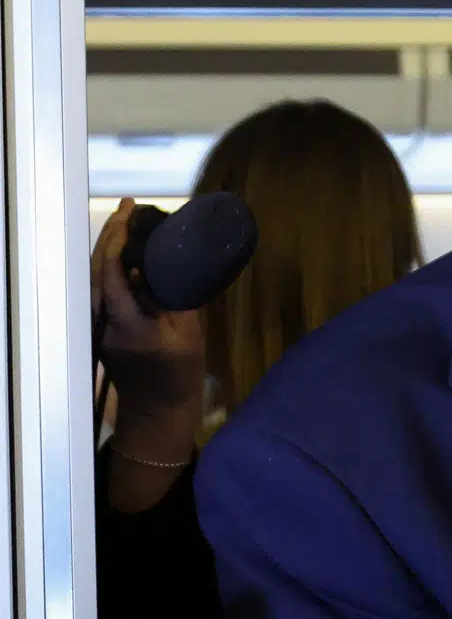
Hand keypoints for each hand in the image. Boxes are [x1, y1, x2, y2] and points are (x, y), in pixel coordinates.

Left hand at [92, 198, 206, 417]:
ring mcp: (99, 324)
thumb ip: (173, 298)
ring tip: (128, 222)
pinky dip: (112, 266)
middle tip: (129, 207)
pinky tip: (128, 253)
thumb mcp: (188, 334)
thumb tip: (163, 265)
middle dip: (110, 234)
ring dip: (109, 248)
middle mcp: (104, 321)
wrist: (158, 411)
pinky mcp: (102, 326)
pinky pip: (103, 288)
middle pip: (97, 269)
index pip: (110, 272)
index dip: (117, 238)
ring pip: (96, 277)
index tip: (130, 213)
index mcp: (126, 322)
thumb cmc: (179, 375)